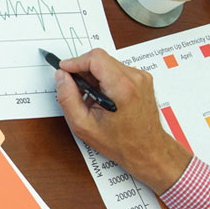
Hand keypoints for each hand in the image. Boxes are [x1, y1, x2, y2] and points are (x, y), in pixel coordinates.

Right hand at [54, 49, 190, 193]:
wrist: (148, 150)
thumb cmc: (120, 143)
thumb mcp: (84, 125)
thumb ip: (67, 98)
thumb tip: (61, 77)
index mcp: (122, 87)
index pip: (95, 58)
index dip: (75, 61)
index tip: (64, 70)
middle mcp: (135, 78)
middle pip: (101, 59)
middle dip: (83, 70)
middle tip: (76, 89)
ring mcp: (141, 77)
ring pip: (108, 63)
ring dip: (94, 76)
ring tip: (91, 98)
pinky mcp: (143, 79)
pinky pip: (117, 69)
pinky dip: (105, 79)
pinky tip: (103, 97)